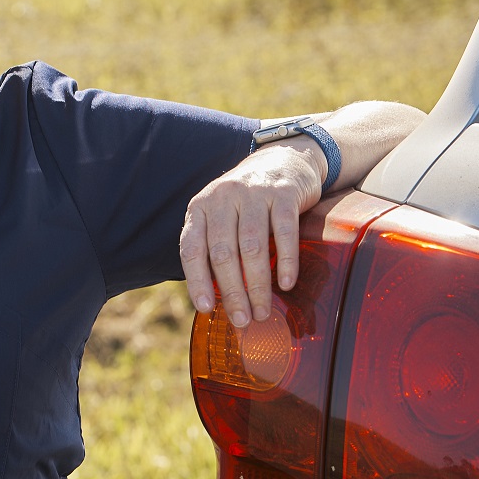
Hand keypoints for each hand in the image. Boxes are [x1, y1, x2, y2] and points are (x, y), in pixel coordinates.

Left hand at [180, 142, 321, 327]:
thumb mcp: (221, 215)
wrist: (284, 158)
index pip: (191, 248)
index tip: (206, 309)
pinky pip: (284, 232)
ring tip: (263, 310)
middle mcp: (222, 197)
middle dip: (232, 292)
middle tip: (242, 319)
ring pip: (252, 247)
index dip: (196, 281)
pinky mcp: (284, 193)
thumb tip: (213, 299)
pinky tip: (287, 283)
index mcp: (200, 207)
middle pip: (223, 253)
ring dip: (258, 284)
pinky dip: (286, 261)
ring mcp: (253, 193)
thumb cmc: (247, 200)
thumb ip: (214, 246)